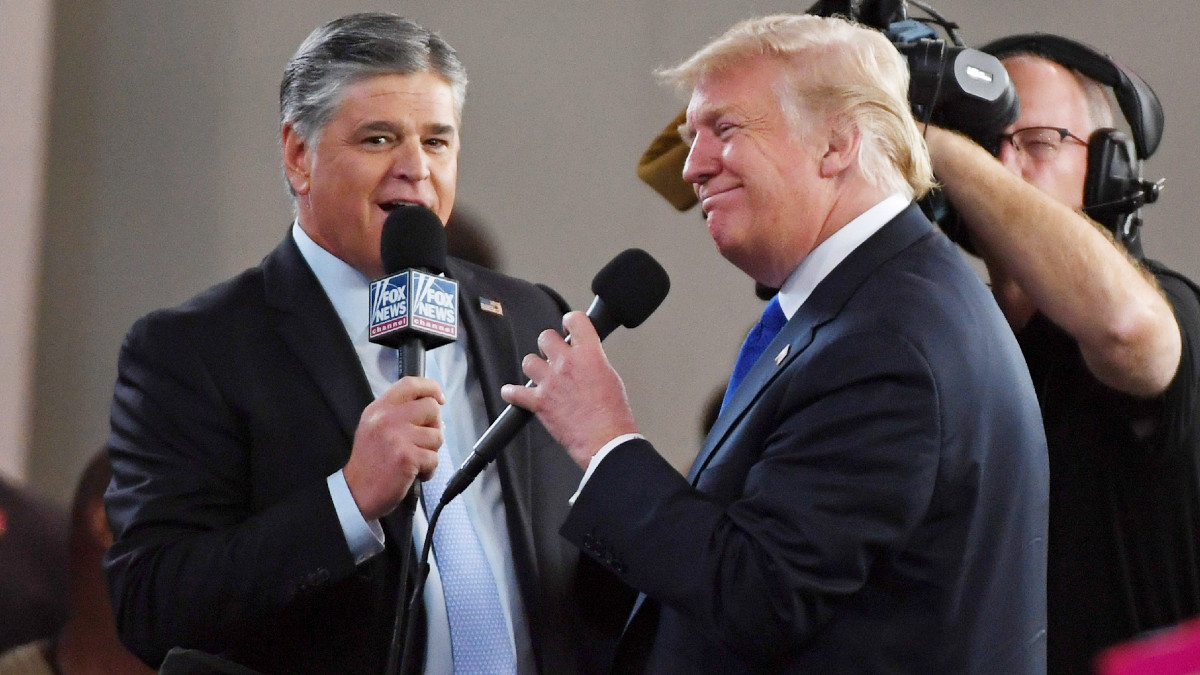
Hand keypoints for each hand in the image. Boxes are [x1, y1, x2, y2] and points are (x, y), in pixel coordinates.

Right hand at [344, 376, 443, 519]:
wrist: (355, 493)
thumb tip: (434, 407)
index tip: (439, 398)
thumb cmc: (369, 462)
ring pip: (437, 435)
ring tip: (415, 460)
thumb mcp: (374, 427)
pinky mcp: (407, 457)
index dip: (430, 387)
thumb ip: (398, 413)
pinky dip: (429, 470)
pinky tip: (415, 474)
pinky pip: (434, 458)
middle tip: (423, 441)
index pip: (410, 384)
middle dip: (434, 426)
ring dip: (431, 451)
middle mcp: (387, 418)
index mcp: (379, 408)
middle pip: (431, 408)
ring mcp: (398, 437)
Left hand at [501, 311, 637, 468]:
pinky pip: (514, 392)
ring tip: (542, 375)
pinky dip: (512, 393)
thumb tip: (586, 359)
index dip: (570, 322)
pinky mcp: (539, 402)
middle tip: (555, 356)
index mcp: (589, 354)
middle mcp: (567, 364)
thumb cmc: (613, 415)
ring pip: (529, 361)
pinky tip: (514, 392)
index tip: (568, 327)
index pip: (575, 320)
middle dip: (550, 345)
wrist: (605, 440)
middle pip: (546, 337)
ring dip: (535, 367)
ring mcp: (551, 382)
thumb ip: (594, 361)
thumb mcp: (611, 377)